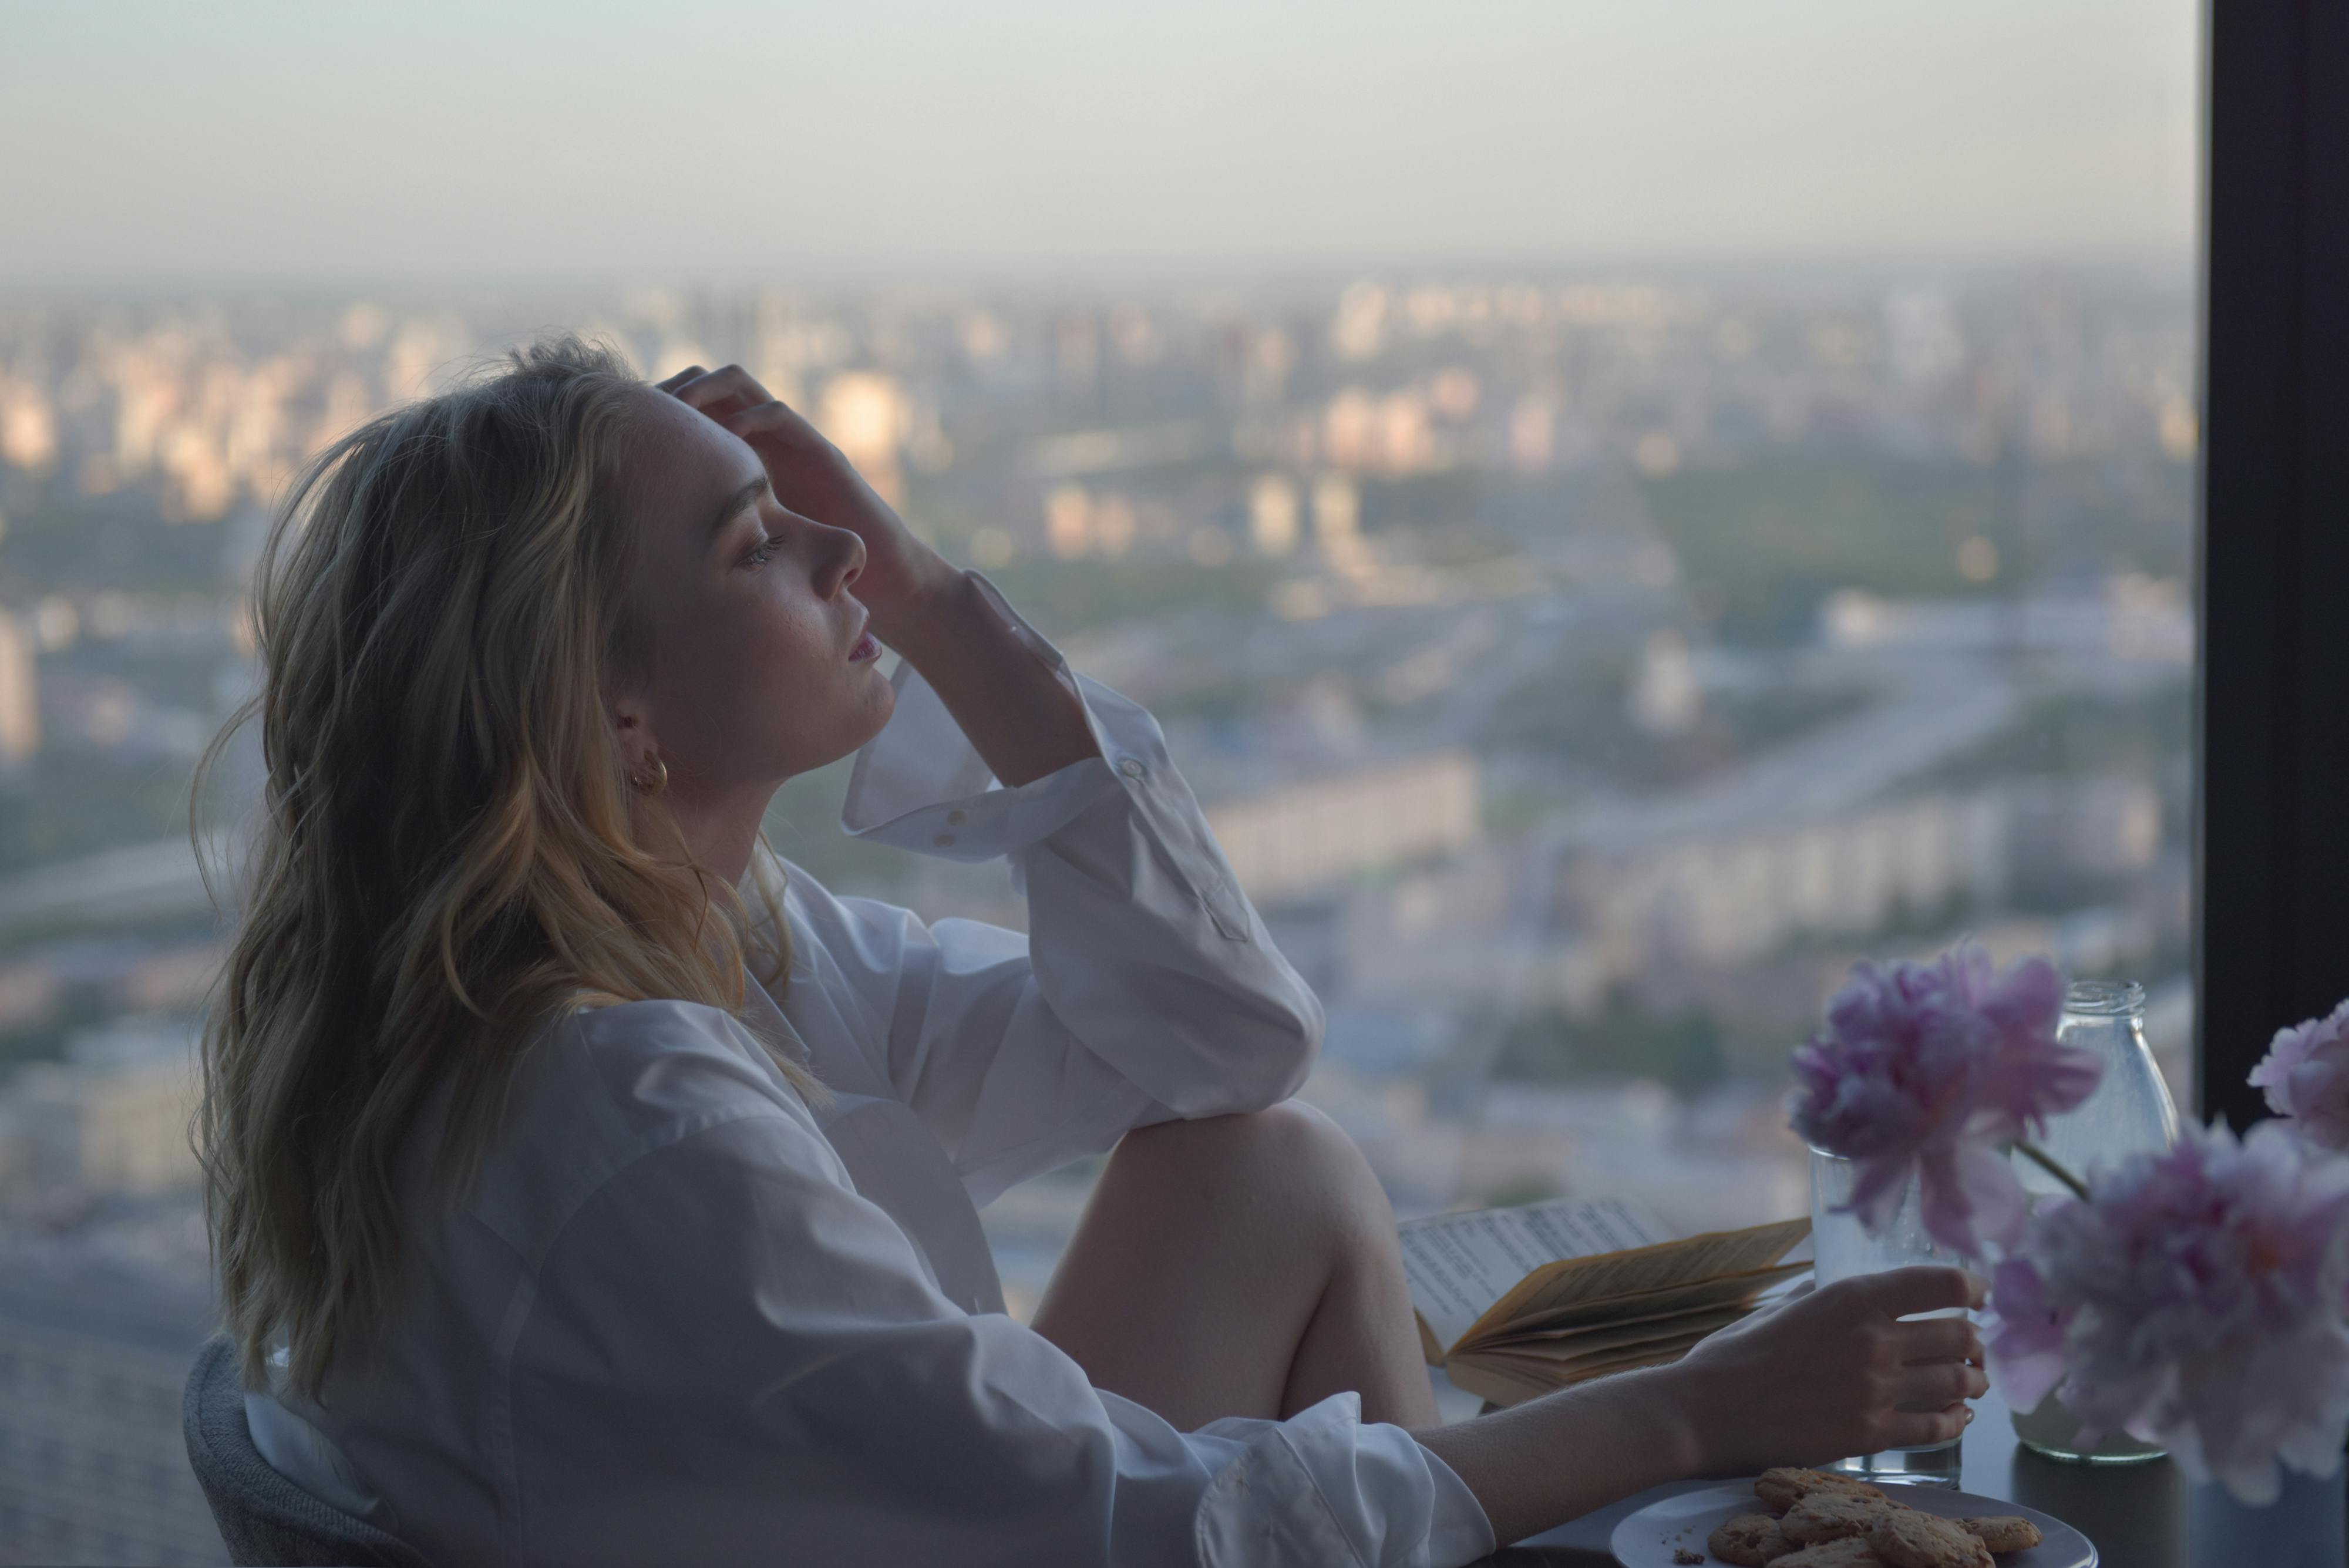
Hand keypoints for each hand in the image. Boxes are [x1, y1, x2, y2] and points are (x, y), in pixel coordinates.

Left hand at [656, 364, 954, 634]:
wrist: (878, 578)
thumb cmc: (809, 573)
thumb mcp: (740, 547)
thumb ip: (705, 534)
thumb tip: (637, 551)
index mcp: (740, 458)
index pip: (691, 412)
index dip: (657, 409)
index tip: (620, 422)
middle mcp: (762, 441)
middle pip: (708, 385)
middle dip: (671, 388)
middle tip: (641, 407)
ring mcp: (791, 440)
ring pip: (740, 385)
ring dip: (704, 388)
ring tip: (676, 408)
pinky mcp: (818, 450)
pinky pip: (779, 415)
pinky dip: (748, 417)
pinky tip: (726, 437)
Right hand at [1657, 1266, 1988, 1476]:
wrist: (1704, 1411)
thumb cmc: (1732, 1356)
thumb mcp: (1777, 1308)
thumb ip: (1816, 1296)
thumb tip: (1833, 1289)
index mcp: (1851, 1297)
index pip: (1940, 1285)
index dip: (1971, 1288)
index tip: (1977, 1296)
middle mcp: (1873, 1339)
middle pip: (1960, 1337)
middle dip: (1975, 1342)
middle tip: (1974, 1348)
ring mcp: (1875, 1389)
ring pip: (1957, 1383)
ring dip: (1973, 1382)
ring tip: (1973, 1383)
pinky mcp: (1870, 1434)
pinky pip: (1937, 1427)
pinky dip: (1956, 1421)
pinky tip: (1957, 1418)